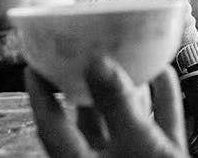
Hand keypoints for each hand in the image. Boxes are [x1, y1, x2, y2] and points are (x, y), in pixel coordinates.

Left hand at [25, 57, 187, 156]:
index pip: (51, 127)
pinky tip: (164, 73)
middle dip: (86, 86)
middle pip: (88, 122)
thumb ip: (116, 106)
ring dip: (129, 91)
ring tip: (123, 57)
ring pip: (127, 123)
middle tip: (82, 53)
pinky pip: (161, 128)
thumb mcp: (135, 144)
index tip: (33, 64)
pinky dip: (164, 102)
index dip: (39, 95)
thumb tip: (97, 62)